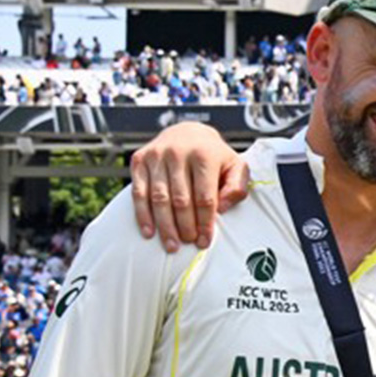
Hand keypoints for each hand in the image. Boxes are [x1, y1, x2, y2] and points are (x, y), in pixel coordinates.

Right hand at [128, 122, 248, 251]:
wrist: (186, 132)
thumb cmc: (213, 157)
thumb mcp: (234, 166)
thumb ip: (237, 187)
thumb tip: (221, 208)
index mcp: (204, 154)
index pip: (205, 197)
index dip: (205, 223)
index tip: (204, 241)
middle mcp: (178, 152)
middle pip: (181, 200)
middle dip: (185, 227)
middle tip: (188, 243)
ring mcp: (156, 156)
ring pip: (159, 199)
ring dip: (165, 226)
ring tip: (171, 245)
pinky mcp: (140, 160)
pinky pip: (138, 192)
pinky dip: (143, 215)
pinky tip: (149, 232)